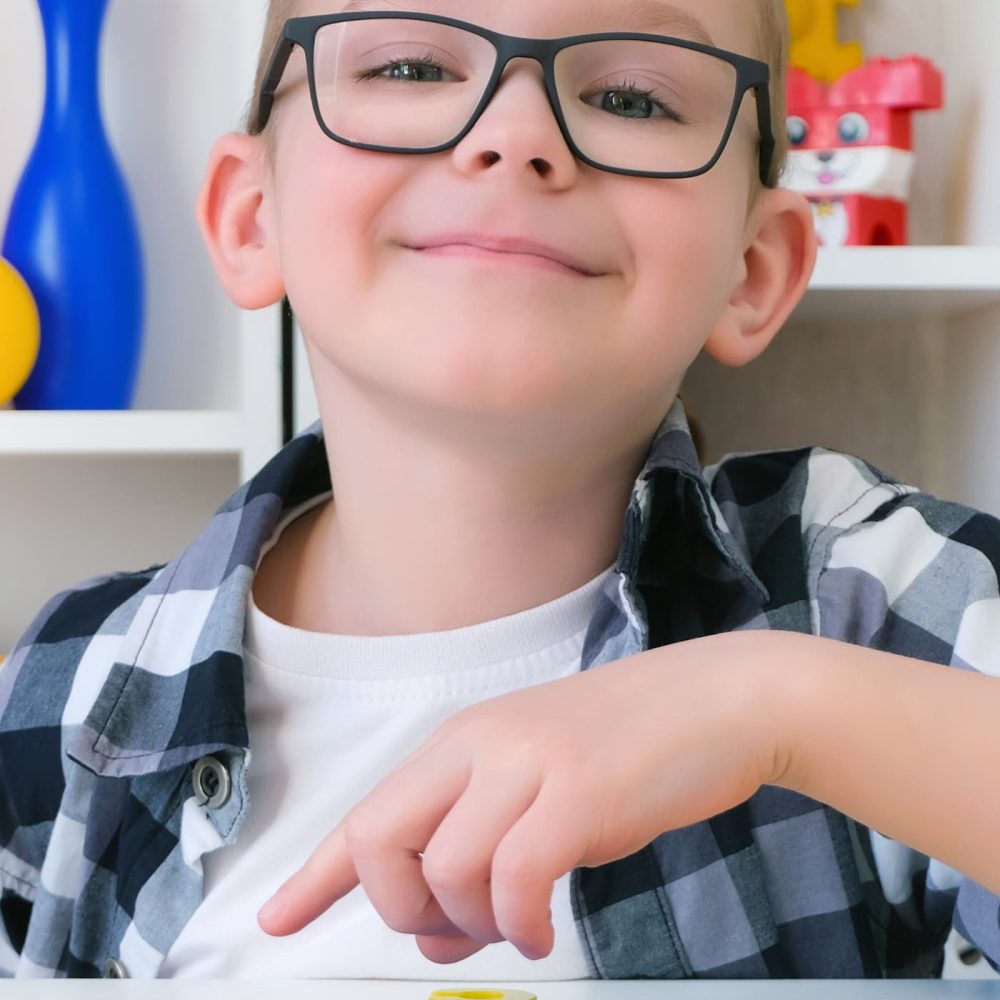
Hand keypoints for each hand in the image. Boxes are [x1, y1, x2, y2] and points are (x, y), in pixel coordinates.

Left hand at [257, 632, 784, 962]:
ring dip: (471, 926)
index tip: (277, 918)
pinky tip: (541, 929)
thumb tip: (442, 936)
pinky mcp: (579, 790)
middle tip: (451, 932)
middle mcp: (483, 744)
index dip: (315, 874)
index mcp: (465, 740)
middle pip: (382, 841)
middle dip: (400, 910)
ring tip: (513, 925)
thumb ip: (484, 850)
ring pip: (445, 871)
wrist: (717, 700)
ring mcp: (529, 762)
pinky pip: (515, 880)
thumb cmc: (631, 746)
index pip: (368, 811)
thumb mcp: (541, 788)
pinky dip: (519, 925)